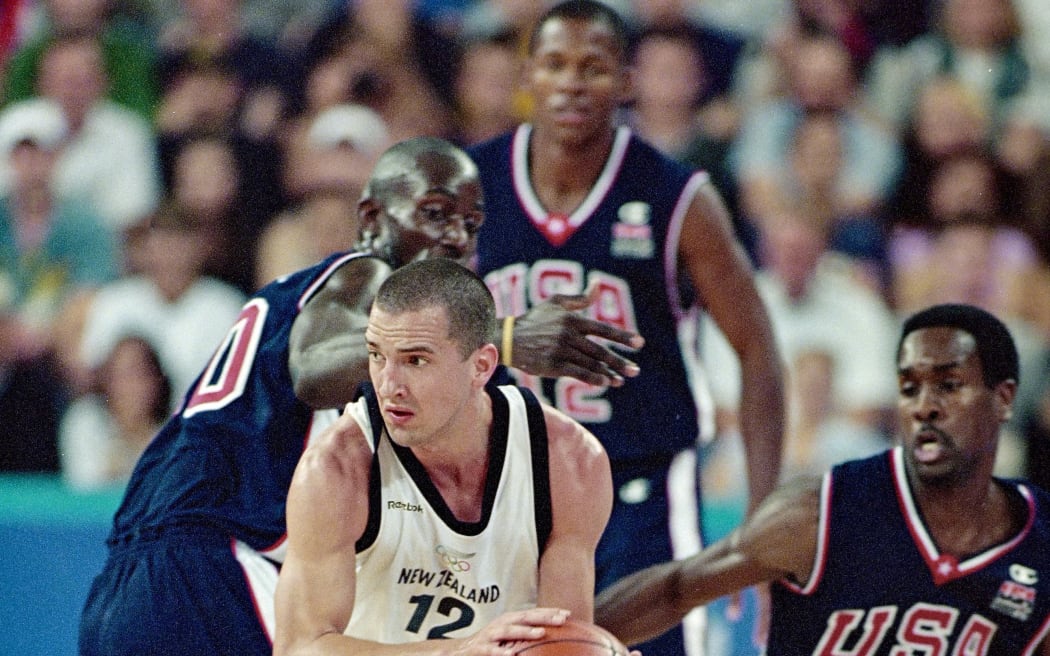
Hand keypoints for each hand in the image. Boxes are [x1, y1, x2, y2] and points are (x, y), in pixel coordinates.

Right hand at [452, 607, 570, 655]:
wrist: (460, 651)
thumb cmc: (491, 642)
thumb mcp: (508, 634)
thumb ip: (525, 632)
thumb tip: (549, 633)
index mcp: (510, 620)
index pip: (533, 613)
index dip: (550, 612)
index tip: (568, 614)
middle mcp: (502, 623)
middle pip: (524, 617)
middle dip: (544, 617)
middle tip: (561, 619)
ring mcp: (491, 635)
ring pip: (509, 631)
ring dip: (525, 631)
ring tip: (540, 633)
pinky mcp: (480, 648)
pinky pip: (492, 650)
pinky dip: (501, 652)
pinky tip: (511, 655)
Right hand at [510, 284, 643, 386]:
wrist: (509, 338)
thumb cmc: (535, 319)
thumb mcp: (556, 303)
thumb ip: (580, 297)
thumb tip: (598, 283)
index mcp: (573, 320)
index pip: (603, 329)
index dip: (623, 337)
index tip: (640, 343)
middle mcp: (569, 335)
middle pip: (600, 351)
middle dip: (620, 361)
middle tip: (635, 371)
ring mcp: (561, 351)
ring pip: (591, 364)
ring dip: (609, 373)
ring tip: (621, 380)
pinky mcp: (553, 365)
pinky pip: (578, 373)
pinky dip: (593, 378)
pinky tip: (604, 383)